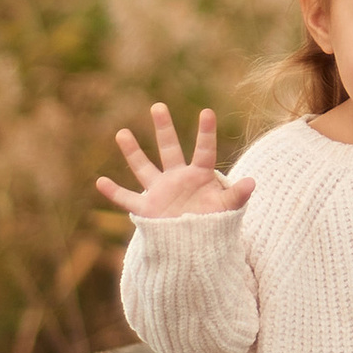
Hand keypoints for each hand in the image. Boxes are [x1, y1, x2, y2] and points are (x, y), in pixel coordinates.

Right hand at [96, 102, 256, 220]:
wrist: (196, 246)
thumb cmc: (214, 224)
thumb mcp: (228, 209)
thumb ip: (237, 195)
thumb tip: (252, 182)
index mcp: (199, 176)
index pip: (204, 151)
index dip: (206, 133)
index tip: (207, 112)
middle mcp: (177, 178)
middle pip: (169, 149)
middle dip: (164, 129)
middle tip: (158, 106)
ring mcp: (160, 192)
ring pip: (143, 168)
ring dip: (133, 152)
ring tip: (122, 132)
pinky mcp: (148, 209)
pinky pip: (127, 199)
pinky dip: (114, 192)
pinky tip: (99, 181)